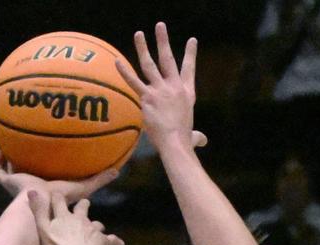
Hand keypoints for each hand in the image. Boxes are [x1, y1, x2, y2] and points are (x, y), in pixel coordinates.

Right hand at [0, 151, 118, 203]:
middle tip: (28, 154)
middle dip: (27, 168)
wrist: (42, 208)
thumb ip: (99, 180)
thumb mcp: (84, 188)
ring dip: (10, 163)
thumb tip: (117, 170)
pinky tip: (0, 150)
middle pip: (27, 178)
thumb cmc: (63, 202)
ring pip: (10, 175)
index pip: (46, 185)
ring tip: (10, 150)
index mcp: (47, 193)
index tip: (52, 166)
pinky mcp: (7, 183)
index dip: (47, 177)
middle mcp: (31, 191)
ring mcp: (17, 187)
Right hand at [28, 192, 123, 244]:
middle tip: (84, 204)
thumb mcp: (42, 228)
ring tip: (97, 229)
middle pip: (83, 206)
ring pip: (97, 223)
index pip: (59, 200)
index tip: (57, 195)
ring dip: (96, 226)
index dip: (58, 197)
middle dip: (83, 205)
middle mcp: (80, 218)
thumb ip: (38, 210)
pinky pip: (111, 240)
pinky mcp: (104, 240)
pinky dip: (115, 242)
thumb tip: (32, 190)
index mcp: (64, 215)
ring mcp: (93, 229)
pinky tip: (119, 244)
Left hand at [116, 22, 207, 153]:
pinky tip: (117, 61)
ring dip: (143, 48)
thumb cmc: (184, 141)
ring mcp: (160, 90)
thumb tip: (202, 141)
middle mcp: (174, 87)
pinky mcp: (147, 97)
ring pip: (149, 64)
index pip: (189, 69)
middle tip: (160, 26)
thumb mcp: (194, 135)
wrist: (176, 143)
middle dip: (163, 40)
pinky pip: (133, 81)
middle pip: (168, 58)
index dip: (191, 54)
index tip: (191, 40)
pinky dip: (124, 71)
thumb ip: (197, 136)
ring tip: (138, 34)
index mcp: (187, 93)